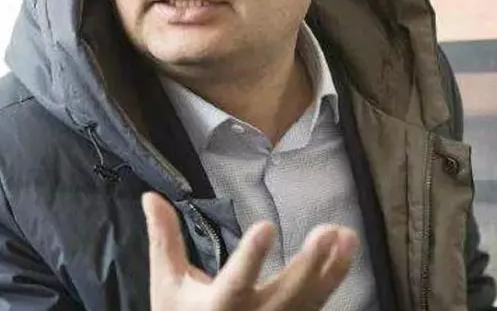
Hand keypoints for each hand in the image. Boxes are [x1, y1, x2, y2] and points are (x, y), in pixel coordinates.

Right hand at [142, 192, 356, 310]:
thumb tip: (150, 196)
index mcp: (216, 308)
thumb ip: (164, 238)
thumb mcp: (167, 283)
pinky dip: (334, 279)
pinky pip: (318, 305)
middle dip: (308, 264)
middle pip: (285, 294)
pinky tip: (347, 252)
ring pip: (310, 301)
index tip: (265, 227)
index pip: (235, 282)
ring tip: (347, 236)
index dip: (250, 257)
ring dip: (332, 269)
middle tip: (327, 231)